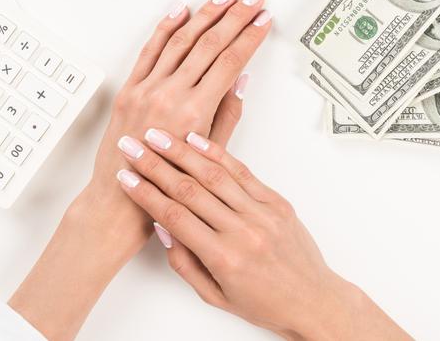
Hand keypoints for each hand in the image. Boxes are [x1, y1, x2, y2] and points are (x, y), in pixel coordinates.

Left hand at [82, 0, 272, 237]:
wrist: (119, 199)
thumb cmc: (166, 184)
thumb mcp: (207, 152)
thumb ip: (227, 114)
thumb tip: (240, 80)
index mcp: (194, 112)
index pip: (230, 62)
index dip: (250, 37)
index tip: (264, 20)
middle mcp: (170, 95)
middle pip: (209, 43)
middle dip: (234, 15)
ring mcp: (147, 89)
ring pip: (180, 39)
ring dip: (205, 13)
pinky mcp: (129, 89)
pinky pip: (150, 49)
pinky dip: (165, 26)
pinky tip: (180, 9)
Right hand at [115, 130, 410, 340]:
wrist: (314, 300)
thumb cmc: (266, 303)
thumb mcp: (215, 296)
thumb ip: (185, 263)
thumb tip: (162, 227)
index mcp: (224, 258)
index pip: (175, 217)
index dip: (145, 194)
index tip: (125, 177)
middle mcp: (243, 232)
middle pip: (189, 189)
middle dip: (155, 165)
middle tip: (132, 147)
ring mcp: (262, 213)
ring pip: (214, 174)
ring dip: (181, 151)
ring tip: (158, 135)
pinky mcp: (276, 201)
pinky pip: (242, 171)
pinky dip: (217, 154)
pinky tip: (197, 140)